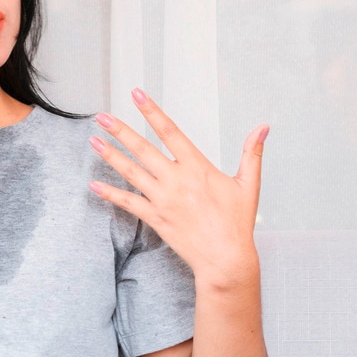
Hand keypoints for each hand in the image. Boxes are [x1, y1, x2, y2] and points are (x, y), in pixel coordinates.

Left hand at [88, 88, 267, 288]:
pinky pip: (128, 202)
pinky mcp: (155, 218)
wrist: (225, 259)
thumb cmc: (236, 224)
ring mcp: (163, 199)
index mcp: (197, 167)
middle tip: (102, 117)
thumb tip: (263, 128)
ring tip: (93, 140)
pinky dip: (109, 193)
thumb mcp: (248, 185)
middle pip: (143, 149)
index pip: (170, 132)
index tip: (137, 96)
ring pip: (131, 172)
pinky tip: (94, 184)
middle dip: (120, 131)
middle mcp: (176, 180)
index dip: (152, 112)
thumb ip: (251, 153)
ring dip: (110, 155)